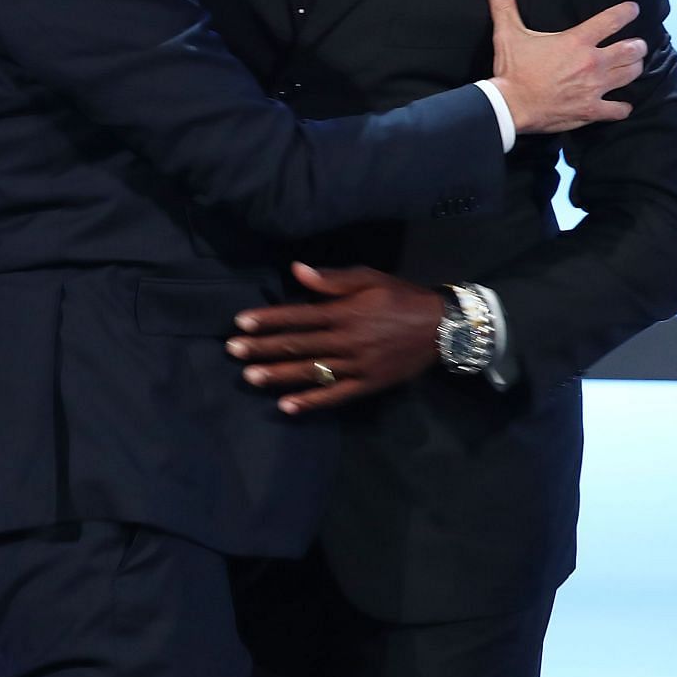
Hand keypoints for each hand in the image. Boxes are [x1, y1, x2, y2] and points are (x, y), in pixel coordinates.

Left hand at [226, 263, 445, 414]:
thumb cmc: (402, 297)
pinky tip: (287, 406)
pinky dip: (311, 402)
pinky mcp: (367, 384)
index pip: (297, 316)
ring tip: (250, 377)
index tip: (241, 322)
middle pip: (297, 345)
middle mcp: (346, 340)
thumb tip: (296, 270)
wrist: (443, 327)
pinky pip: (335, 396)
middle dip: (263, 347)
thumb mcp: (370, 278)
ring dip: (278, 375)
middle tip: (233, 350)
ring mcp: (356, 365)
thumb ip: (332, 279)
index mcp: (344, 312)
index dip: (268, 320)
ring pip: (311, 372)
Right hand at [486, 0, 644, 134]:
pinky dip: (622, 107)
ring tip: (634, 66)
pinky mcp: (591, 110)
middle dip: (638, 45)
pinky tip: (622, 105)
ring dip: (634, 69)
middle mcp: (592, 63)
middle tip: (638, 44)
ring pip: (630, 75)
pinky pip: (617, 109)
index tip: (633, 9)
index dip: (627, 12)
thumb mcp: (508, 35)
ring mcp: (594, 88)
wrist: (511, 106)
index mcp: (576, 41)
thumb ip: (506, 9)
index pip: (612, 20)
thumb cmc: (512, 71)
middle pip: (631, 49)